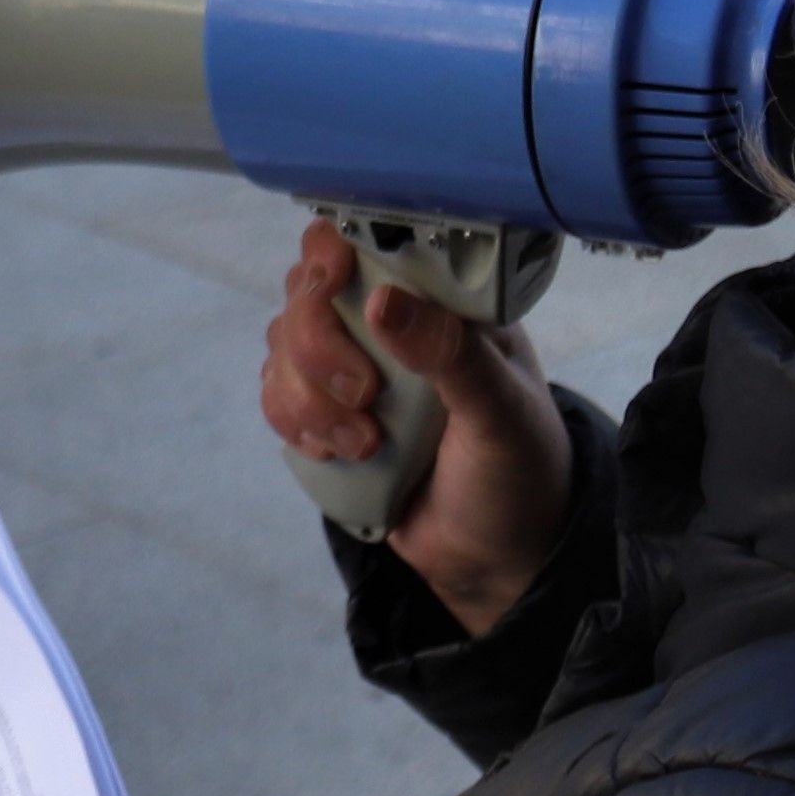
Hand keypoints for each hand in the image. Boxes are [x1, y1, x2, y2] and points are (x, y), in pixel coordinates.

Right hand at [261, 218, 570, 636]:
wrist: (496, 555)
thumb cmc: (519, 470)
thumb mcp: (502, 415)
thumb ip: (453, 356)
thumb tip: (384, 302)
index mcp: (442, 302)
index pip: (368, 240)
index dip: (334, 251)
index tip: (333, 283)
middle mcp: (389, 322)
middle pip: (306, 290)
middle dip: (318, 345)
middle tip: (364, 395)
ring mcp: (351, 364)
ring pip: (281, 343)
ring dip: (308, 396)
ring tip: (364, 444)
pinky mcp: (325, 412)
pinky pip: (275, 393)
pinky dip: (294, 420)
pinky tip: (340, 451)